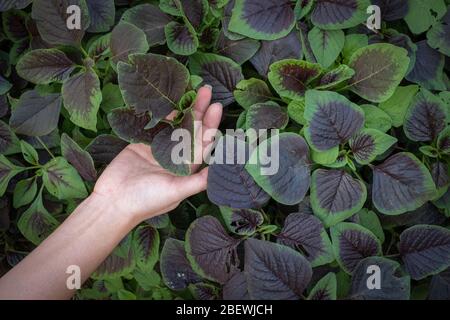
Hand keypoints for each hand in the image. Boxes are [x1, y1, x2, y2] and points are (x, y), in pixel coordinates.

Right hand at [92, 85, 221, 223]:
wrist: (114, 201)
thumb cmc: (147, 200)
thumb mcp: (175, 192)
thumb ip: (197, 181)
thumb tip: (221, 170)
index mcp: (187, 168)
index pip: (204, 144)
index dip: (211, 126)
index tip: (217, 108)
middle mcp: (176, 156)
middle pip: (192, 130)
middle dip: (200, 111)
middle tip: (207, 91)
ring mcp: (159, 148)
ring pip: (176, 125)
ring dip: (185, 108)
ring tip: (194, 90)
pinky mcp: (143, 143)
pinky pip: (156, 125)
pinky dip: (163, 113)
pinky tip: (172, 99)